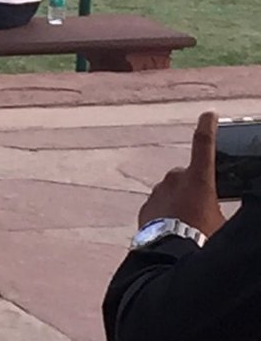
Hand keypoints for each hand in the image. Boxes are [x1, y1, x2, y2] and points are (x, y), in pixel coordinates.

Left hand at [138, 112, 225, 237]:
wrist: (167, 255)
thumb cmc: (202, 239)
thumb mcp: (222, 221)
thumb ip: (220, 206)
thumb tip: (217, 204)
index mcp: (198, 179)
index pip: (204, 144)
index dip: (208, 127)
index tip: (208, 115)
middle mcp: (175, 179)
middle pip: (190, 177)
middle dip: (197, 190)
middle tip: (206, 212)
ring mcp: (158, 191)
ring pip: (175, 191)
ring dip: (183, 203)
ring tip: (191, 227)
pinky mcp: (147, 205)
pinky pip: (162, 204)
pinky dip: (169, 213)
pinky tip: (176, 230)